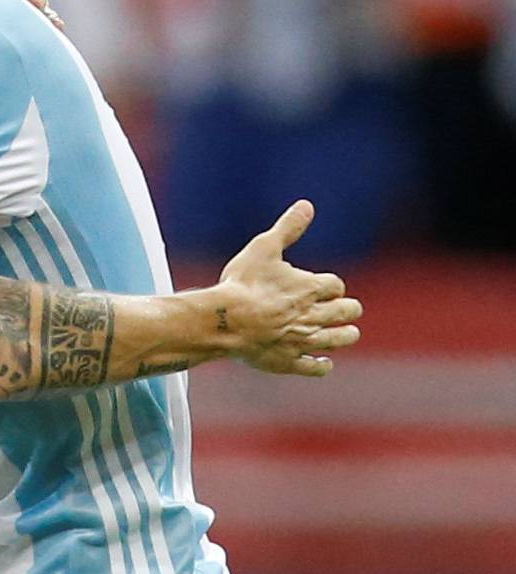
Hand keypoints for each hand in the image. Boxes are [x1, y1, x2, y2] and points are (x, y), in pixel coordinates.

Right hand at [210, 201, 362, 375]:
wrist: (226, 320)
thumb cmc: (243, 283)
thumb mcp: (264, 248)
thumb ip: (288, 228)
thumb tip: (307, 205)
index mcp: (312, 288)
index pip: (336, 285)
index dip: (330, 285)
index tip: (323, 286)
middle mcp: (316, 316)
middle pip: (347, 312)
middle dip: (345, 309)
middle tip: (342, 309)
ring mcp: (304, 341)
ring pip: (339, 340)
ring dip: (345, 335)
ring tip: (347, 334)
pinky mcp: (290, 362)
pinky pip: (316, 368)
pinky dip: (322, 365)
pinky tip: (324, 363)